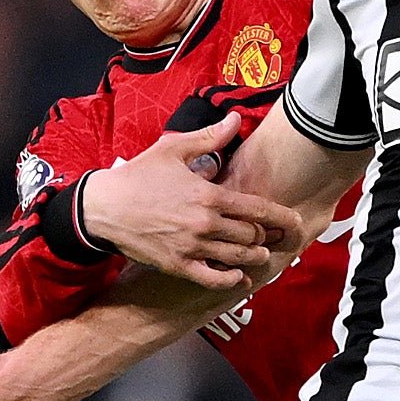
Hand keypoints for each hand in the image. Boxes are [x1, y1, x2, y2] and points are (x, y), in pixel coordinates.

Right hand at [77, 115, 304, 285]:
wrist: (103, 207)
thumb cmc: (139, 176)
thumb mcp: (174, 150)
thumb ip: (210, 138)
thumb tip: (236, 120)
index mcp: (209, 195)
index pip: (258, 209)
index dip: (282, 217)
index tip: (296, 222)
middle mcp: (205, 224)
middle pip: (252, 235)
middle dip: (266, 236)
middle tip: (272, 236)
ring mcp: (192, 248)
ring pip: (238, 257)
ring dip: (254, 256)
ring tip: (260, 253)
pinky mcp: (178, 266)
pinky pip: (213, 279)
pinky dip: (231, 280)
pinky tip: (240, 277)